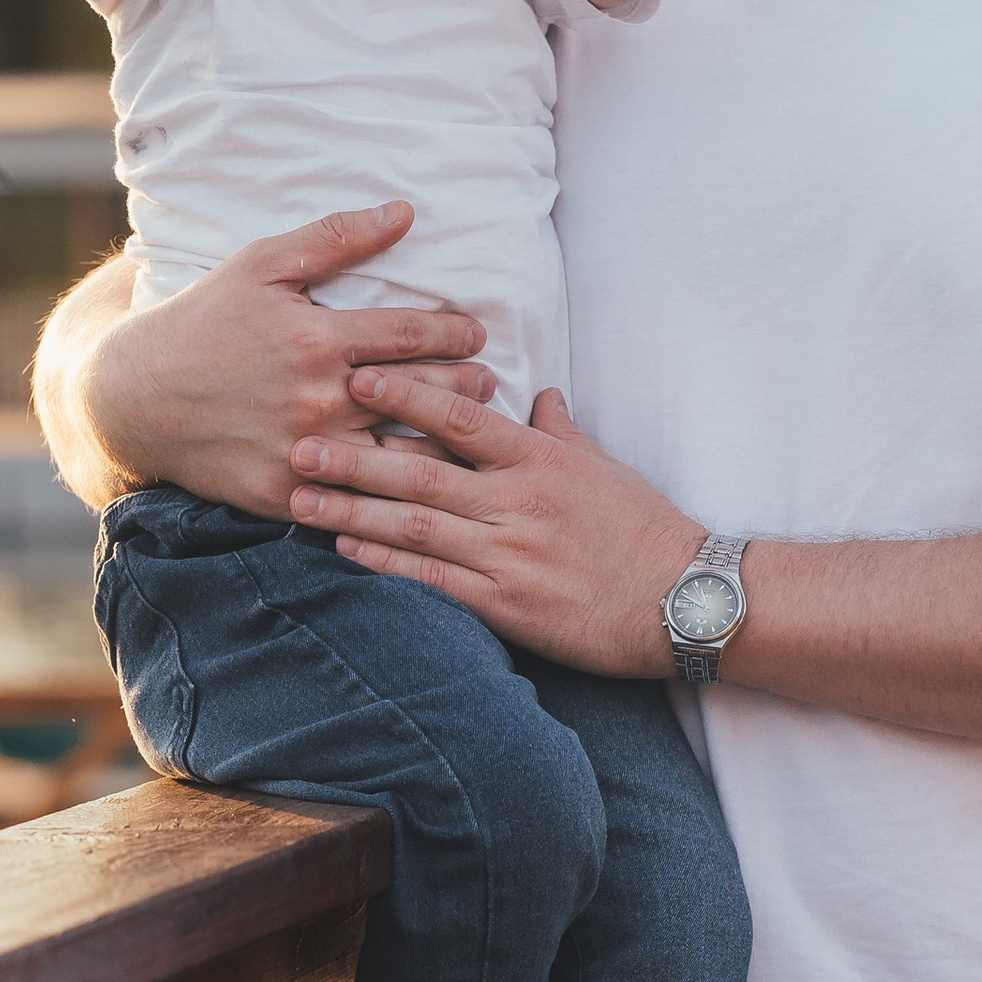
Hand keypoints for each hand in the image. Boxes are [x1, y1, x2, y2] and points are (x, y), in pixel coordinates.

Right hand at [68, 206, 496, 516]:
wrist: (132, 397)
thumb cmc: (202, 321)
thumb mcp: (261, 264)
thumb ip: (335, 238)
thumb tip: (404, 213)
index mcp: (318, 338)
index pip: (412, 336)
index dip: (455, 333)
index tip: (478, 334)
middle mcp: (318, 398)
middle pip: (418, 397)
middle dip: (464, 388)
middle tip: (488, 383)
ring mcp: (305, 452)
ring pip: (399, 457)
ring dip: (442, 446)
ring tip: (467, 436)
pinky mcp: (287, 494)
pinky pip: (355, 501)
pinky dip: (393, 496)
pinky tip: (422, 490)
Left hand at [287, 375, 702, 671]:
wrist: (682, 599)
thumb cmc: (646, 530)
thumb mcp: (605, 467)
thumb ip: (561, 431)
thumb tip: (541, 392)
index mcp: (540, 460)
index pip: (462, 417)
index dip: (405, 396)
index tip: (358, 377)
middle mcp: (517, 502)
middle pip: (421, 470)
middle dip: (355, 455)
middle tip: (299, 441)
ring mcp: (509, 554)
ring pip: (416, 524)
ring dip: (353, 510)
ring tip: (301, 498)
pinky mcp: (506, 604)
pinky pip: (433, 579)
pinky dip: (387, 563)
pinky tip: (347, 550)